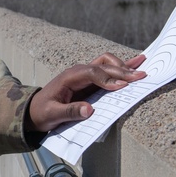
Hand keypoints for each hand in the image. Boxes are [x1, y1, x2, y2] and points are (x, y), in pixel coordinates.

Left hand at [27, 53, 146, 132]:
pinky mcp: (90, 81)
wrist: (34, 111)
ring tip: (141, 72)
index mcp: (69, 77)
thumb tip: (89, 110)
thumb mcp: (52, 115)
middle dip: (122, 72)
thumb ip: (70, 112)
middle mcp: (78, 72)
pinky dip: (122, 66)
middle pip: (103, 66)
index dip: (108, 78)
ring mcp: (85, 75)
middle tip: (140, 78)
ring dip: (123, 67)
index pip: (92, 73)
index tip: (123, 86)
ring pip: (107, 64)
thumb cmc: (42, 112)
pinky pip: (107, 70)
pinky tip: (138, 62)